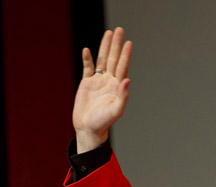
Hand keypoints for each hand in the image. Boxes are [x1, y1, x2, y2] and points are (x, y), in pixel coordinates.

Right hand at [73, 27, 132, 152]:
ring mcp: (98, 81)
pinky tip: (87, 50)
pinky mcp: (87, 84)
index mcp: (117, 86)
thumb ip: (123, 95)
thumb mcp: (116, 110)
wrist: (89, 128)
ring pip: (102, 60)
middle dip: (116, 44)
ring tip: (108, 33)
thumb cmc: (104, 122)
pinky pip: (88, 68)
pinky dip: (87, 59)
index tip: (129, 42)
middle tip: (119, 30)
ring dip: (105, 47)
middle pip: (113, 59)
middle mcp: (109, 81)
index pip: (122, 66)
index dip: (125, 54)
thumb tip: (127, 80)